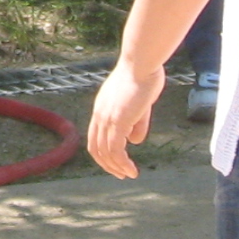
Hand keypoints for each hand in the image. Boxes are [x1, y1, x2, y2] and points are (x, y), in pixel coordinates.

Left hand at [85, 57, 164, 178]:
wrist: (142, 62)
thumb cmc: (144, 78)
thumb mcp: (139, 105)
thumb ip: (136, 124)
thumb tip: (134, 142)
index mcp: (102, 108)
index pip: (95, 137)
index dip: (104, 153)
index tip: (117, 164)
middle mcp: (99, 114)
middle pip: (95, 147)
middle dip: (108, 165)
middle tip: (122, 175)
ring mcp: (107, 117)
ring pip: (105, 152)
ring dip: (116, 167)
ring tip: (130, 175)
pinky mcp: (118, 120)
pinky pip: (116, 149)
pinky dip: (122, 163)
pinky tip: (132, 170)